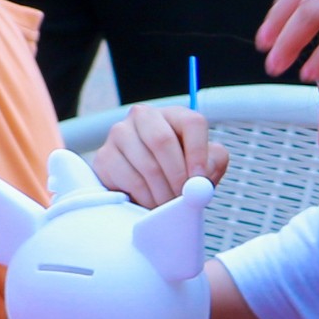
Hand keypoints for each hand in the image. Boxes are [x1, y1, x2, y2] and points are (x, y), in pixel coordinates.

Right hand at [87, 103, 229, 206]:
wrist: (144, 187)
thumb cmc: (178, 172)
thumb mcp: (204, 165)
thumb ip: (214, 163)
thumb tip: (203, 175)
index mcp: (173, 115)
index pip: (191, 122)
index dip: (198, 153)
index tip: (201, 180)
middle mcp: (143, 116)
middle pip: (163, 141)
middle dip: (177, 176)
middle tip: (184, 198)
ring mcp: (120, 133)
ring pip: (146, 164)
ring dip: (163, 192)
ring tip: (170, 204)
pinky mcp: (104, 156)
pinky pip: (129, 180)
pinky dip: (145, 197)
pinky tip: (151, 202)